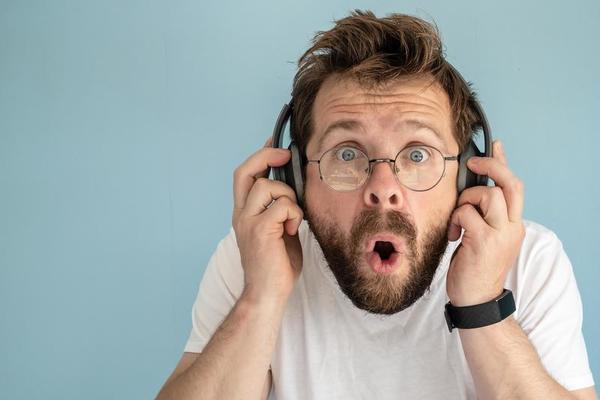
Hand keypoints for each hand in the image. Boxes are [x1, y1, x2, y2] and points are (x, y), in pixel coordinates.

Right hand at [232, 137, 303, 303]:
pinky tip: (292, 229)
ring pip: (268, 185)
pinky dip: (293, 213)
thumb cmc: (276, 266)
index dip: (260, 155)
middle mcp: (241, 214)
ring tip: (293, 218)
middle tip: (286, 154)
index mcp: (245, 213)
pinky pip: (282, 205)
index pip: (245, 175)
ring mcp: (247, 221)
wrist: (267, 294)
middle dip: (266, 155)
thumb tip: (294, 188)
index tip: (274, 142)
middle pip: (245, 171)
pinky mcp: (259, 230)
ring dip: (288, 196)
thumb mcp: (278, 230)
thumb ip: (280, 209)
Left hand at [446, 140, 524, 305]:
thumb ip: (484, 217)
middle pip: (509, 183)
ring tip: (458, 221)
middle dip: (491, 165)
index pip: (514, 186)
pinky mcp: (484, 241)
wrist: (477, 300)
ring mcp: (501, 234)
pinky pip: (466, 213)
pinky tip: (453, 235)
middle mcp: (512, 227)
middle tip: (473, 162)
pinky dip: (455, 219)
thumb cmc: (476, 269)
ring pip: (487, 194)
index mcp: (513, 224)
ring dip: (466, 201)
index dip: (504, 162)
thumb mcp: (485, 238)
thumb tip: (472, 195)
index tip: (496, 145)